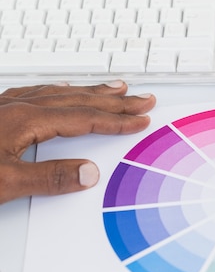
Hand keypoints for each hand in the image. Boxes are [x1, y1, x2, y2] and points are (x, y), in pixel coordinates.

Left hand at [0, 81, 155, 203]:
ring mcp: (9, 106)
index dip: (116, 120)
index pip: (84, 118)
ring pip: (61, 93)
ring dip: (92, 91)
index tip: (140, 119)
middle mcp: (20, 107)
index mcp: (26, 120)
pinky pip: (41, 92)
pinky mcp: (0, 110)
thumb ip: (49, 178)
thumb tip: (89, 174)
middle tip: (142, 99)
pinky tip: (64, 89)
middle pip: (79, 100)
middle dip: (115, 101)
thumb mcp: (5, 183)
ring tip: (115, 88)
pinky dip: (63, 91)